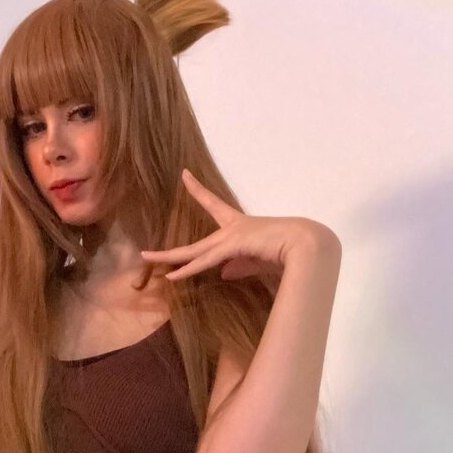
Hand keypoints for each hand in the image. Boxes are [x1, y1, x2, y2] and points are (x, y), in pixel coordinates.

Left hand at [141, 168, 335, 282]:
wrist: (304, 244)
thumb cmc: (286, 251)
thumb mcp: (257, 261)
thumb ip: (238, 267)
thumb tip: (222, 274)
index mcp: (239, 226)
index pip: (213, 205)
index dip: (198, 191)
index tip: (184, 175)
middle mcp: (231, 228)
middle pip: (195, 242)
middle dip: (171, 247)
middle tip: (147, 247)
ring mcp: (230, 236)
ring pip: (194, 252)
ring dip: (170, 259)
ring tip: (148, 258)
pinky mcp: (232, 245)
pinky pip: (204, 261)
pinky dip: (188, 270)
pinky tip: (172, 276)